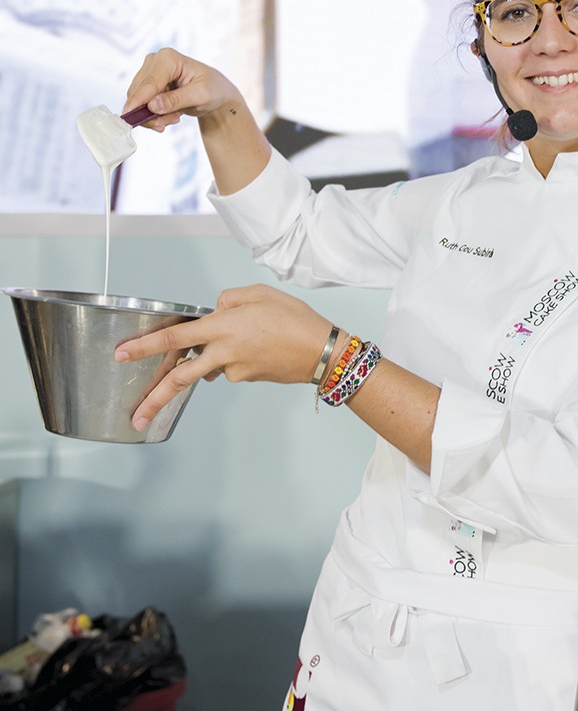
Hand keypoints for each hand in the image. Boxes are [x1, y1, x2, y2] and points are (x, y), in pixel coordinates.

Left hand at [115, 284, 333, 429]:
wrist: (323, 352)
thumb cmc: (295, 317)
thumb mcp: (260, 293)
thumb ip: (228, 299)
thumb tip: (214, 312)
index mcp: (223, 327)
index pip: (174, 338)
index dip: (144, 347)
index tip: (121, 355)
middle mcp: (224, 353)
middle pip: (180, 377)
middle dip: (154, 399)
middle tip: (135, 417)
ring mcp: (235, 371)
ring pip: (211, 366)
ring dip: (214, 358)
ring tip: (256, 336)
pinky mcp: (248, 379)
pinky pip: (232, 367)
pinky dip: (237, 356)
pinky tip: (262, 344)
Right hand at [123, 47, 270, 193]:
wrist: (216, 92)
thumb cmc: (213, 89)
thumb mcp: (200, 96)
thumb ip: (176, 100)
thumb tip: (152, 105)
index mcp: (168, 58)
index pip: (149, 83)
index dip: (139, 101)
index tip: (129, 117)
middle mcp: (155, 61)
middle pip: (139, 93)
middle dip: (152, 113)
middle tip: (172, 122)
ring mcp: (149, 72)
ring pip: (137, 101)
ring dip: (155, 116)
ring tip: (175, 118)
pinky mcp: (147, 84)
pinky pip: (141, 105)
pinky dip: (154, 115)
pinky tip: (171, 116)